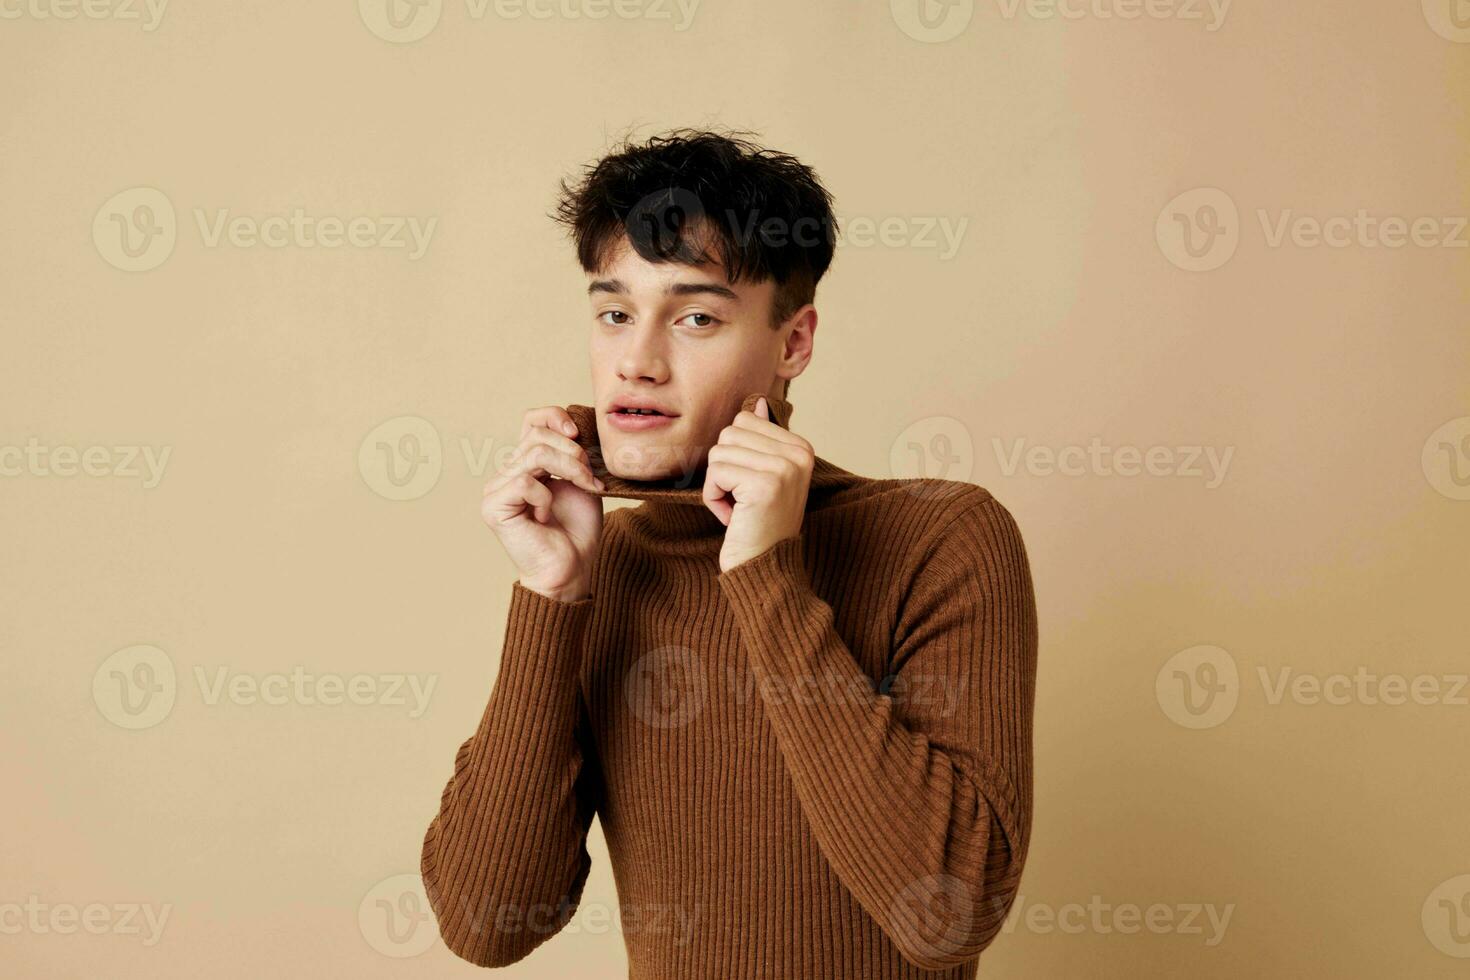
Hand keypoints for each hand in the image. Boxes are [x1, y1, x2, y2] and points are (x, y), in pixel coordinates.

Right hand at [481, 406, 605, 601]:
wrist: (571, 568)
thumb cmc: (576, 530)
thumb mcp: (581, 481)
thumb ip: (573, 454)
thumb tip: (571, 428)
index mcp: (526, 464)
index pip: (532, 420)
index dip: (554, 417)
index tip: (578, 434)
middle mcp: (507, 473)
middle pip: (538, 436)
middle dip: (573, 452)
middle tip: (591, 477)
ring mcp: (496, 489)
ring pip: (535, 454)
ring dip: (569, 469)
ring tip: (583, 488)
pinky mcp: (493, 506)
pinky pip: (525, 482)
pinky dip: (545, 496)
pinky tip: (545, 515)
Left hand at [703, 396, 814, 572]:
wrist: (767, 568)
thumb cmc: (760, 524)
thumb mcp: (766, 476)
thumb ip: (763, 440)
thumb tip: (757, 402)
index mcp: (802, 447)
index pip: (745, 419)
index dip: (736, 454)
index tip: (751, 485)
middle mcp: (799, 454)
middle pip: (730, 431)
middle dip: (724, 466)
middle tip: (742, 498)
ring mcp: (785, 468)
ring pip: (719, 451)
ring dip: (717, 484)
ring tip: (738, 508)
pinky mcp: (765, 485)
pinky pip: (716, 472)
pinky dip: (714, 497)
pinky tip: (733, 517)